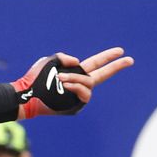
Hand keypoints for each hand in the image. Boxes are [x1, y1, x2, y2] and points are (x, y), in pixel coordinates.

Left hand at [15, 48, 133, 118]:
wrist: (26, 95)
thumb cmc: (34, 79)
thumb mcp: (48, 62)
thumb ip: (63, 57)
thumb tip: (78, 62)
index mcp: (74, 72)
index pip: (95, 63)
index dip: (107, 57)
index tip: (120, 51)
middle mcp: (79, 83)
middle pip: (103, 74)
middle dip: (116, 67)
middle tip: (130, 60)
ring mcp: (78, 94)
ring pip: (88, 82)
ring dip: (75, 78)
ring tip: (61, 78)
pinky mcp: (75, 105)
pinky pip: (84, 93)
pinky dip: (75, 87)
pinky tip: (66, 85)